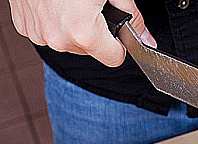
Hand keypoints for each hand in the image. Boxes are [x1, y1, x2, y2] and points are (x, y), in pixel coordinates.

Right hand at [9, 0, 155, 66]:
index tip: (116, 32)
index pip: (114, 58)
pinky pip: (48, 33)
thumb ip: (132, 18)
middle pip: (91, 51)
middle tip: (90, 8)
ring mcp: (38, 34)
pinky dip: (54, 22)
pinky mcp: (24, 26)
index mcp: (83, 32)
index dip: (119, 44)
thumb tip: (146, 39)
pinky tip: (55, 4)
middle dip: (95, 34)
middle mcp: (58, 38)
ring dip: (74, 28)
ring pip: (69, 43)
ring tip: (71, 4)